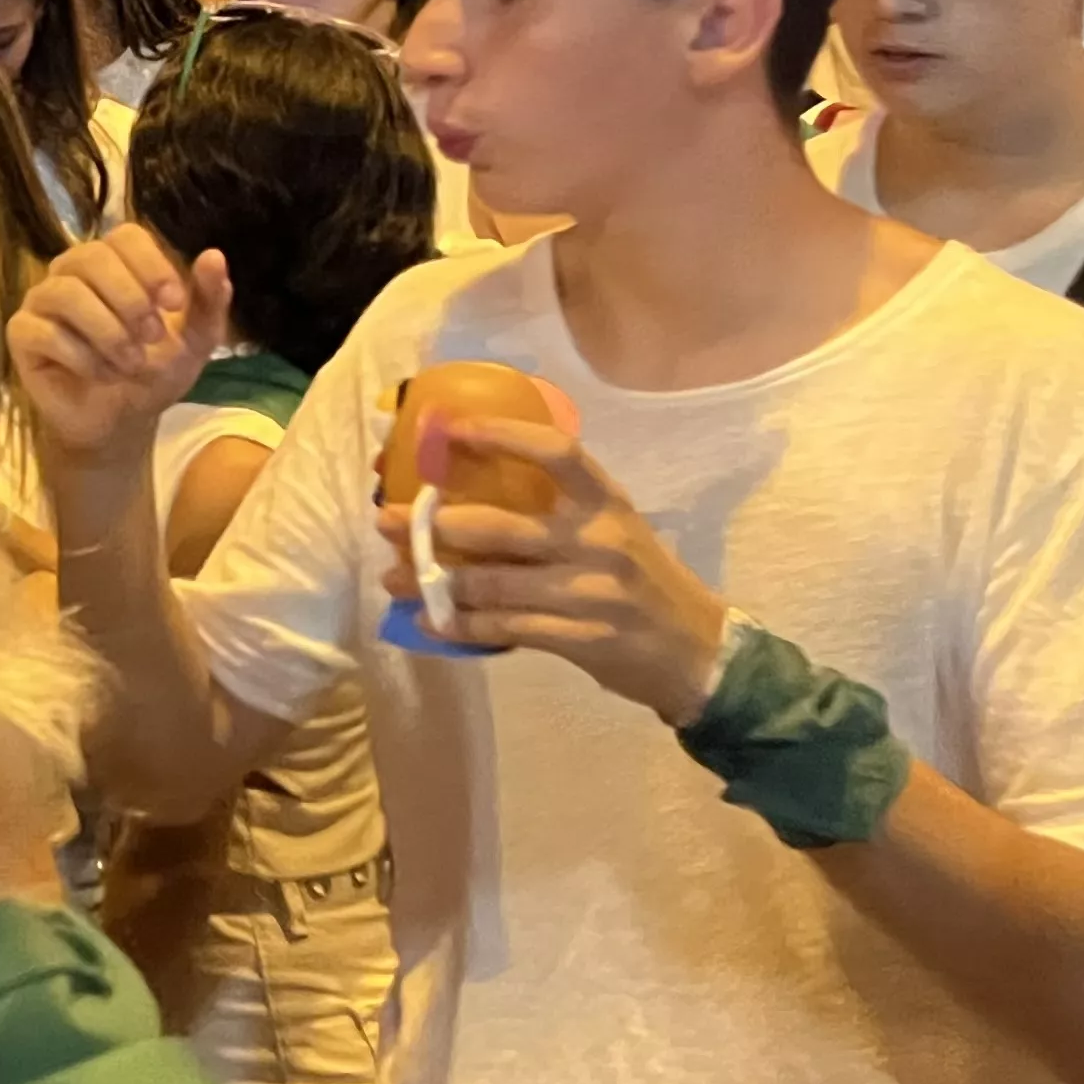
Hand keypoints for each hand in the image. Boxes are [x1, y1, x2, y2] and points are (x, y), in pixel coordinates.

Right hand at [5, 229, 229, 484]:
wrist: (120, 422)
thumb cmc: (154, 372)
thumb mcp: (196, 340)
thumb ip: (208, 299)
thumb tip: (214, 255)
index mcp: (113, 262)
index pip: (125, 236)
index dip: (151, 265)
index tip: (174, 305)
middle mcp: (71, 272)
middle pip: (91, 257)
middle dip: (129, 299)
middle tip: (152, 338)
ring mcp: (41, 301)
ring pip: (66, 293)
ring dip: (107, 331)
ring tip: (131, 363)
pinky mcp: (21, 334)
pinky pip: (44, 332)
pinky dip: (83, 357)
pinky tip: (104, 375)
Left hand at [372, 418, 725, 722]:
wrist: (698, 652)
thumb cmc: (641, 581)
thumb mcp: (613, 530)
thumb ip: (557, 511)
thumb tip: (466, 494)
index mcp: (607, 502)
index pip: (554, 453)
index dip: (501, 435)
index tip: (450, 431)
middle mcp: (600, 540)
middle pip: (498, 526)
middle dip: (430, 524)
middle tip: (385, 519)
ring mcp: (591, 592)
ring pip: (490, 583)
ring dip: (432, 581)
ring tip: (393, 577)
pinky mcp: (582, 638)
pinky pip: (503, 628)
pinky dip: (459, 625)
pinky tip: (429, 621)